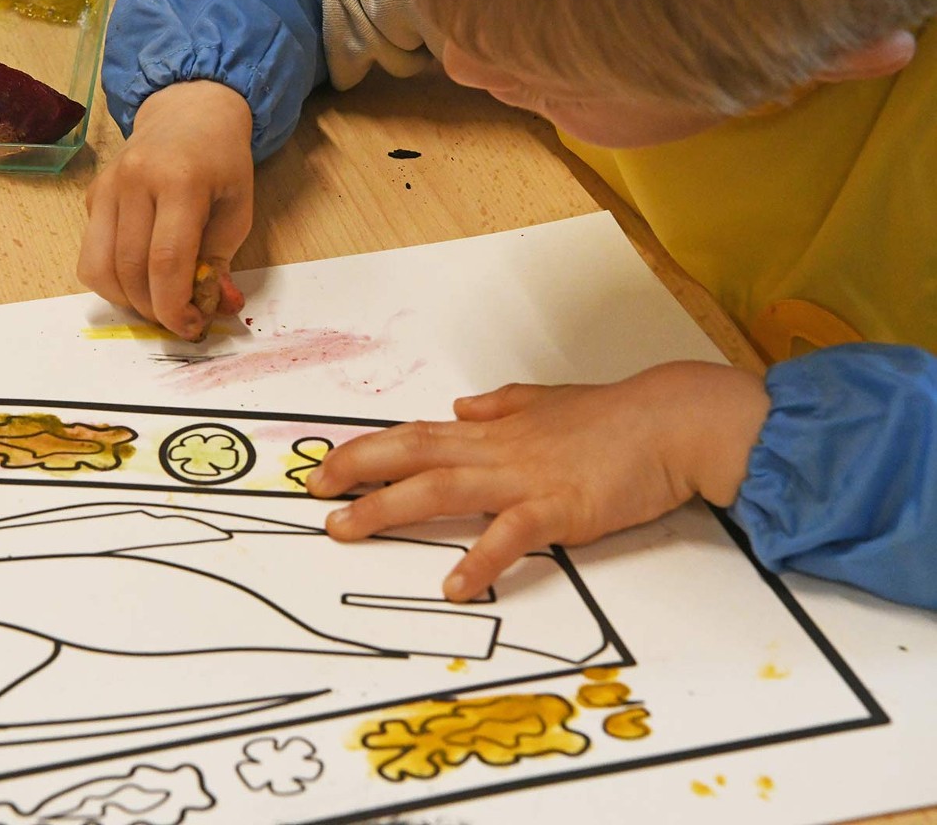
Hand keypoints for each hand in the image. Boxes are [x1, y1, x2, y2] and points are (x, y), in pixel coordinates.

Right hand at [78, 80, 254, 339]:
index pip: (165, 260)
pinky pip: (91, 255)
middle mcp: (134, 180)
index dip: (174, 306)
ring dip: (127, 301)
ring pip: (99, 268)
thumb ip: (220, 262)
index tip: (190, 328)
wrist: (189, 113)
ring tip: (156, 301)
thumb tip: (213, 310)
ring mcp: (107, 187)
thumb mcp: (238, 209)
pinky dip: (112, 280)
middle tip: (178, 320)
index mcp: (179, 180)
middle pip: (129, 269)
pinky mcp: (92, 196)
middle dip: (153, 309)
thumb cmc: (221, 163)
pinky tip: (137, 277)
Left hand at [305, 362, 770, 600]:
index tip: (326, 464)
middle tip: (314, 493)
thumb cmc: (615, 416)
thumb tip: (461, 407)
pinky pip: (509, 536)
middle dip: (356, 471)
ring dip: (388, 510)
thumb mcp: (548, 401)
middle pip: (411, 455)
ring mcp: (523, 479)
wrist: (671, 421)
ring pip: (440, 489)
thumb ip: (502, 405)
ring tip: (347, 529)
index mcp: (492, 431)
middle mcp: (496, 450)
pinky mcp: (558, 509)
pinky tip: (453, 585)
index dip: (366, 449)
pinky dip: (480, 560)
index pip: (414, 436)